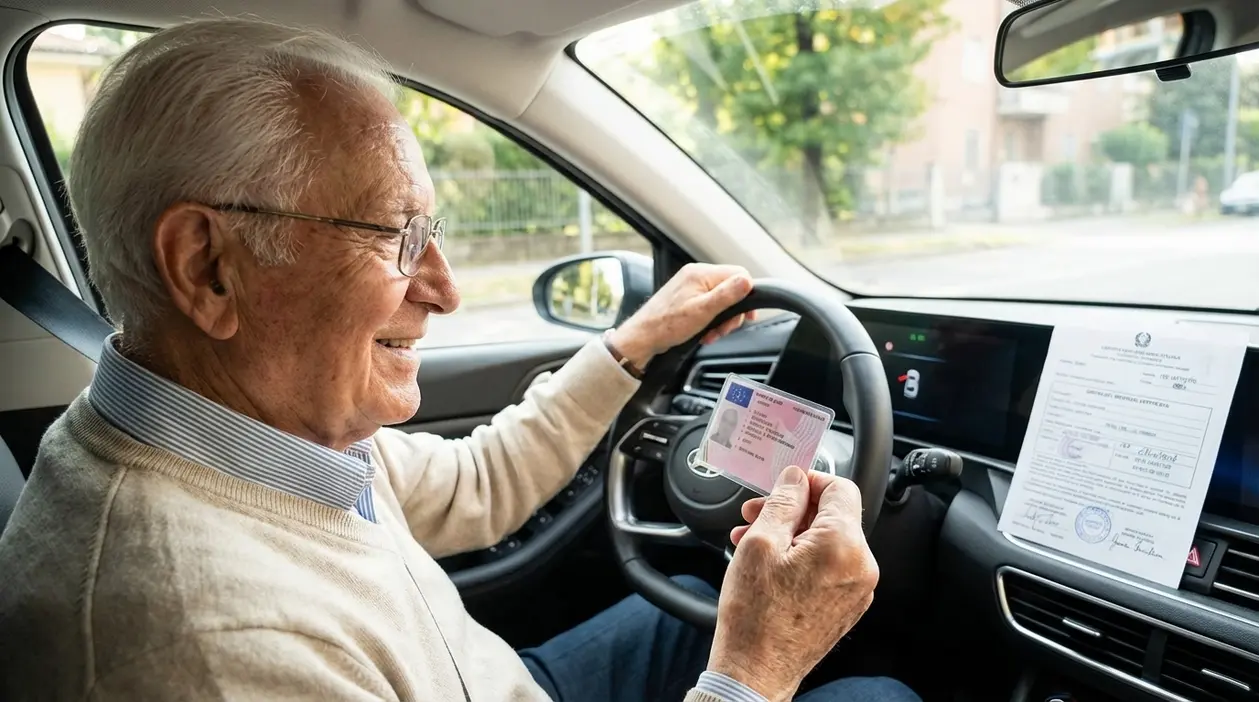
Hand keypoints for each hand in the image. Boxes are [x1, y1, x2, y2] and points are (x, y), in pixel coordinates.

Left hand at [605, 263, 753, 367]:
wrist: (643, 337)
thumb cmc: (667, 325)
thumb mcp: (703, 311)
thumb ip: (727, 294)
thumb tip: (748, 280)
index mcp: (701, 273)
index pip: (738, 274)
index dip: (747, 295)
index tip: (746, 316)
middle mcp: (696, 275)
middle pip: (730, 288)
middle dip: (731, 313)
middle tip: (723, 330)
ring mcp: (690, 286)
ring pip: (720, 299)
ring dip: (720, 320)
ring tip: (710, 334)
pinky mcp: (686, 297)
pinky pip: (708, 305)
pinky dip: (710, 320)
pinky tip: (703, 332)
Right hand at [707, 466, 878, 701]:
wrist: (756, 672)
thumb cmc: (755, 617)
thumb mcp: (760, 544)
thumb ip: (782, 502)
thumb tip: (795, 479)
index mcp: (844, 546)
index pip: (841, 488)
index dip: (808, 480)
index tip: (783, 485)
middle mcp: (860, 568)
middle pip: (834, 516)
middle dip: (793, 509)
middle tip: (755, 514)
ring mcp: (857, 590)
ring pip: (828, 541)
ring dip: (793, 533)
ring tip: (753, 540)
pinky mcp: (846, 606)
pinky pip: (829, 566)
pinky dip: (802, 556)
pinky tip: (769, 563)